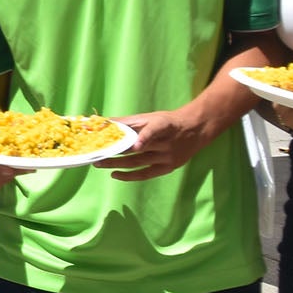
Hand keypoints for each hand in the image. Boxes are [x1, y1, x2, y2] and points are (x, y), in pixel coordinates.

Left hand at [105, 106, 220, 180]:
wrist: (195, 130)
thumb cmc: (167, 122)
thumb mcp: (150, 117)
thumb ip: (127, 121)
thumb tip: (103, 121)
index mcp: (163, 125)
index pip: (154, 131)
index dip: (145, 138)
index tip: (134, 145)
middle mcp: (167, 142)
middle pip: (138, 150)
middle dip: (116, 153)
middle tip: (97, 155)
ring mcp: (168, 157)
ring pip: (139, 162)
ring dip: (117, 164)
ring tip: (99, 164)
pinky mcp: (169, 167)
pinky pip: (147, 174)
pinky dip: (130, 175)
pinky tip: (115, 174)